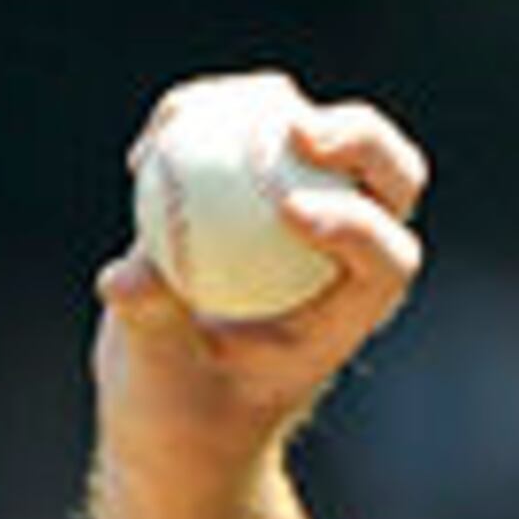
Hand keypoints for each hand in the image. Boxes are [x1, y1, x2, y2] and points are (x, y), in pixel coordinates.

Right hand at [91, 74, 431, 492]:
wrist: (167, 400)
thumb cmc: (183, 413)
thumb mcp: (161, 382)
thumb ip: (154, 328)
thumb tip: (129, 281)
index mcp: (350, 311)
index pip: (388, 258)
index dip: (358, 225)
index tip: (289, 212)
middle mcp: (343, 252)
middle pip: (390, 177)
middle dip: (361, 139)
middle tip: (293, 129)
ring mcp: (304, 206)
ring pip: (313, 132)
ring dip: (261, 104)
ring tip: (180, 123)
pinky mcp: (251, 181)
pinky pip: (239, 125)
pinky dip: (197, 118)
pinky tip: (143, 154)